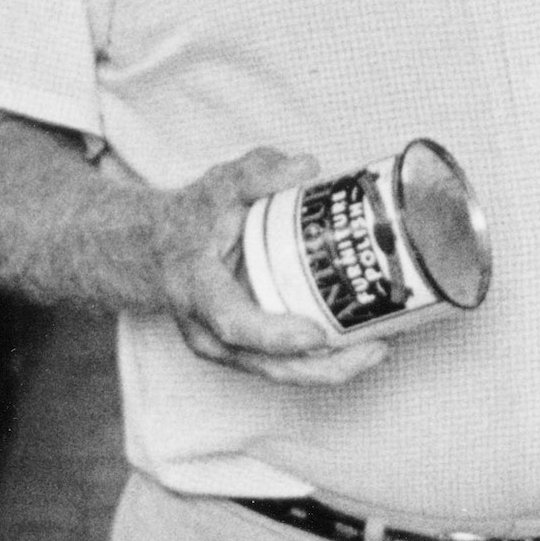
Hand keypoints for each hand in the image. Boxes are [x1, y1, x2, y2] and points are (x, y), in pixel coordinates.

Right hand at [149, 148, 394, 387]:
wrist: (160, 250)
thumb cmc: (193, 219)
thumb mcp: (219, 185)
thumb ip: (258, 172)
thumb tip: (306, 167)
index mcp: (198, 290)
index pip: (233, 323)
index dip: (275, 335)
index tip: (317, 335)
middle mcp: (208, 331)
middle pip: (267, 364)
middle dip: (324, 367)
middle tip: (375, 348)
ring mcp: (226, 349)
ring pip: (280, 373)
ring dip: (331, 369)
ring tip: (379, 349)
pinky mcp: (244, 353)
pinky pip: (284, 366)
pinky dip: (322, 363)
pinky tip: (361, 346)